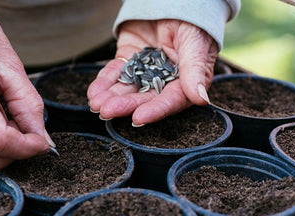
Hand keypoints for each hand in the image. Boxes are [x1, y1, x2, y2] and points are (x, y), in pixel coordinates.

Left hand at [88, 19, 217, 125]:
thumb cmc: (192, 19)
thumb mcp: (195, 42)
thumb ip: (195, 70)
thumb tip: (200, 99)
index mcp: (186, 79)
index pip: (170, 99)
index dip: (155, 110)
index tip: (138, 118)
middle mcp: (164, 79)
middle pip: (144, 97)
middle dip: (125, 105)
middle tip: (107, 111)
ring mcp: (144, 69)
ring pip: (127, 88)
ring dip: (111, 97)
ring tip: (97, 104)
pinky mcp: (129, 58)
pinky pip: (115, 73)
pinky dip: (104, 82)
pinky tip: (94, 92)